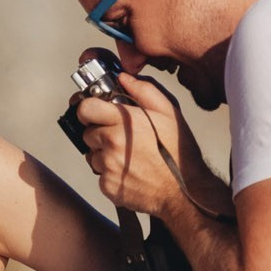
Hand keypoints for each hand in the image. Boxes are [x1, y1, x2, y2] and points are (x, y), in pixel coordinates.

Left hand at [75, 62, 209, 218]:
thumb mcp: (168, 112)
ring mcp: (108, 166)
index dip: (88, 109)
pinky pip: (99, 175)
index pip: (85, 109)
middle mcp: (112, 143)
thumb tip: (124, 78)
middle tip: (121, 138)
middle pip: (87, 133)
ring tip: (129, 157)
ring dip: (104, 155)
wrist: (184, 191)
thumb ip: (144, 90)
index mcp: (124, 121)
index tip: (94, 113)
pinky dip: (110, 174)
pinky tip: (130, 172)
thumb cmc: (178, 152)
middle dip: (100, 133)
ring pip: (92, 155)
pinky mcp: (108, 185)